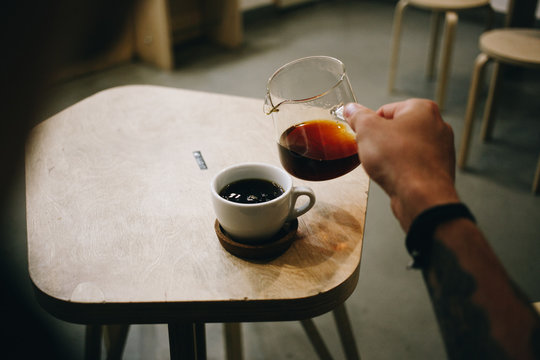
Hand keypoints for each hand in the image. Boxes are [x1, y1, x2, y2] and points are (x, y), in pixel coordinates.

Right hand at [344, 99, 459, 230]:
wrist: (421, 196)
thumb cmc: (400, 161)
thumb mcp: (368, 131)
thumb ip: (358, 116)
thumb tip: (352, 109)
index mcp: (422, 109)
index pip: (386, 110)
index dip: (370, 124)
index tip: (362, 135)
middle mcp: (437, 125)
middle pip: (397, 128)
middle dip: (382, 140)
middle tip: (372, 152)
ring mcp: (441, 149)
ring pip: (406, 147)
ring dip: (392, 155)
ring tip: (384, 166)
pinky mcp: (439, 170)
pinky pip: (414, 164)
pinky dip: (403, 169)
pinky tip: (395, 177)